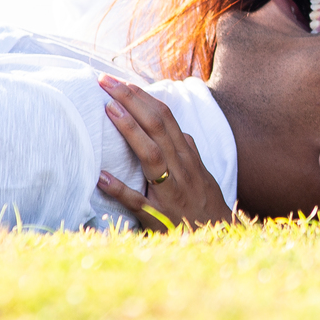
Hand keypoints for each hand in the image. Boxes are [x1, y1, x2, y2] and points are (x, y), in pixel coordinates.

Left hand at [96, 74, 231, 231]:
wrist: (218, 237)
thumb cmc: (205, 205)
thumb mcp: (202, 174)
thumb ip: (189, 153)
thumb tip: (180, 132)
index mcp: (187, 156)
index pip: (164, 117)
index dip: (142, 97)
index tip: (120, 81)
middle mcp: (181, 168)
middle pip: (156, 127)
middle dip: (131, 101)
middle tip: (105, 82)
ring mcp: (171, 191)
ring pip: (152, 156)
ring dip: (130, 131)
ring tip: (108, 110)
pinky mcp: (159, 217)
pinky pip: (139, 201)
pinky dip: (120, 189)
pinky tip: (101, 177)